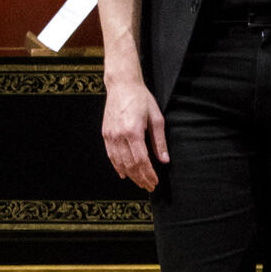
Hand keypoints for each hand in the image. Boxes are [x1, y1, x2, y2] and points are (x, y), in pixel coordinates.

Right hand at [102, 75, 169, 190]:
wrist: (122, 85)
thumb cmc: (141, 98)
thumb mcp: (156, 118)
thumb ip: (159, 141)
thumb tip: (164, 160)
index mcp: (133, 131)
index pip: (141, 160)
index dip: (148, 174)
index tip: (155, 182)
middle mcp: (119, 135)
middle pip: (130, 165)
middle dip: (140, 178)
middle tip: (149, 186)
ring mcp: (110, 135)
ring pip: (119, 162)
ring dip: (129, 175)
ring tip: (139, 182)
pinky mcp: (105, 133)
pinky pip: (111, 155)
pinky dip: (117, 167)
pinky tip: (123, 174)